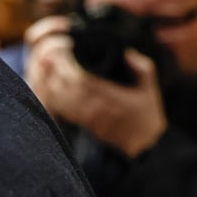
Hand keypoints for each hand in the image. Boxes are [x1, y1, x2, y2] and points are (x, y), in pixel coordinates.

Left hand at [26, 20, 166, 158]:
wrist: (144, 144)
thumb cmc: (146, 114)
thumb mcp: (150, 89)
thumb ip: (143, 68)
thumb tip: (128, 52)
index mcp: (114, 98)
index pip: (85, 81)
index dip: (70, 67)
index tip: (65, 53)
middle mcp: (99, 109)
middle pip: (69, 89)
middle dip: (57, 72)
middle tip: (50, 56)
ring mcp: (90, 119)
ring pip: (63, 101)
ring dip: (52, 84)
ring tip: (46, 68)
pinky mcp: (84, 125)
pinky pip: (64, 112)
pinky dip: (54, 99)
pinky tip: (49, 86)